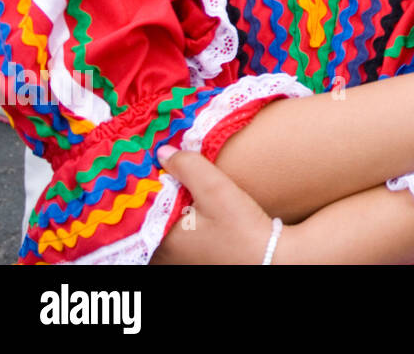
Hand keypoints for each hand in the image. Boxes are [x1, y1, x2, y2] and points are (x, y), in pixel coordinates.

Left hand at [149, 145, 278, 263]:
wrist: (271, 256)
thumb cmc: (242, 227)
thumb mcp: (216, 190)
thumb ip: (189, 167)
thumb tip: (162, 152)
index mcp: (160, 241)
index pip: (141, 208)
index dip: (149, 185)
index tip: (158, 167)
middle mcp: (163, 256)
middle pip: (153, 217)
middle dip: (161, 197)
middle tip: (171, 174)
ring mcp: (178, 262)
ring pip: (165, 227)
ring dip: (171, 209)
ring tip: (183, 188)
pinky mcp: (193, 261)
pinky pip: (177, 237)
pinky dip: (181, 222)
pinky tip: (195, 210)